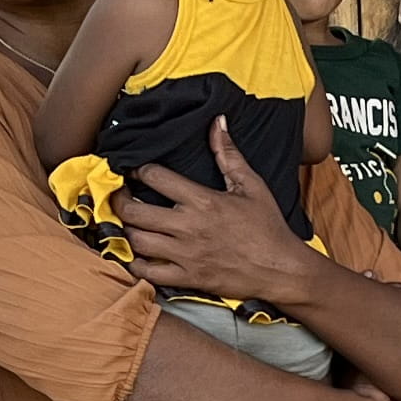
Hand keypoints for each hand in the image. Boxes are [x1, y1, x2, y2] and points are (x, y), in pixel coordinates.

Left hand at [119, 122, 315, 309]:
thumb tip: (218, 123)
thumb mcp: (252, 185)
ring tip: (129, 223)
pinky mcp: (187, 278)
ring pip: (136, 241)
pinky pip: (147, 273)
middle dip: (120, 201)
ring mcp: (185, 254)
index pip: (155, 176)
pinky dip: (136, 264)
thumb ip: (229, 154)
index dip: (137, 170)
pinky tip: (138, 255)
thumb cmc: (268, 227)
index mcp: (202, 200)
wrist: (280, 269)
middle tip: (121, 196)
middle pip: (135, 211)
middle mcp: (188, 227)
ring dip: (126, 231)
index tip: (133, 170)